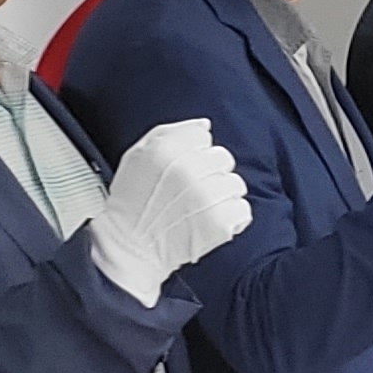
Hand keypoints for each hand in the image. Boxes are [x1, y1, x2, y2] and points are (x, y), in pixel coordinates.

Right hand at [90, 118, 250, 304]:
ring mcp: (205, 196)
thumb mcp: (138, 156)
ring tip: (199, 208)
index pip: (202, 135)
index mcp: (165, 149)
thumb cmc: (132, 203)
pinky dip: (231, 218)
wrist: (130, 247)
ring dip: (222, 196)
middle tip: (191, 191)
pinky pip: (242, 209)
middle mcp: (187, 169)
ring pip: (235, 183)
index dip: (194, 152)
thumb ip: (171, 132)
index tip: (183, 167)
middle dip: (210, 173)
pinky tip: (209, 221)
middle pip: (222, 157)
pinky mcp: (219, 221)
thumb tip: (205, 125)